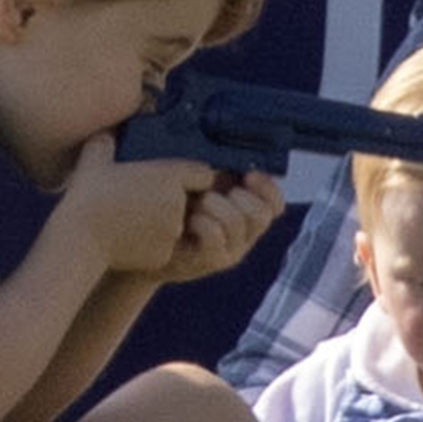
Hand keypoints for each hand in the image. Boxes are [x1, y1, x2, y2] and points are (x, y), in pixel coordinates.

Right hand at [56, 133, 217, 272]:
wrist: (78, 239)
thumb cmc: (86, 196)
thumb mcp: (94, 159)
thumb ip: (106, 140)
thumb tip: (107, 131)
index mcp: (169, 177)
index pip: (203, 174)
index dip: (191, 177)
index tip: (172, 179)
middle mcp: (177, 205)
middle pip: (190, 201)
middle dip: (175, 201)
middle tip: (145, 200)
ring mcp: (172, 232)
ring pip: (178, 225)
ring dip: (164, 224)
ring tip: (133, 221)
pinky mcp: (165, 256)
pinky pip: (166, 248)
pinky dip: (153, 245)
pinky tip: (128, 240)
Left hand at [146, 171, 283, 283]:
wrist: (148, 243)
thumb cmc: (173, 210)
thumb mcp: (197, 188)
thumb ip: (216, 176)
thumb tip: (226, 159)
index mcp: (246, 214)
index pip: (274, 204)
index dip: (268, 188)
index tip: (248, 175)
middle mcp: (244, 235)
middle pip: (262, 214)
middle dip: (238, 197)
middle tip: (213, 194)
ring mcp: (229, 251)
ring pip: (237, 222)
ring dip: (215, 205)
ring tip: (196, 204)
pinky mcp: (211, 261)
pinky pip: (215, 235)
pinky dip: (202, 221)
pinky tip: (189, 220)